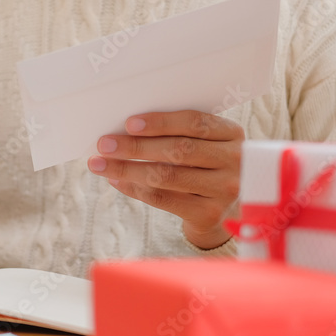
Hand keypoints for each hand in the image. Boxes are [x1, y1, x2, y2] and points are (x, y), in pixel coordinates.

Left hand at [87, 110, 243, 249]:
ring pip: (167, 176)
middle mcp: (234, 161)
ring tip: (101, 165)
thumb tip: (124, 130)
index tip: (128, 123)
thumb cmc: (205, 166)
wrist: (225, 210)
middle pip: (178, 150)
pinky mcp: (210, 214)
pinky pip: (164, 199)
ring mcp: (225, 190)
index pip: (194, 123)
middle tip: (104, 144)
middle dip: (136, 147)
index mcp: (232, 134)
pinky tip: (118, 181)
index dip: (160, 122)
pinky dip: (135, 189)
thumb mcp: (204, 144)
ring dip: (128, 169)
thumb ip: (177, 133)